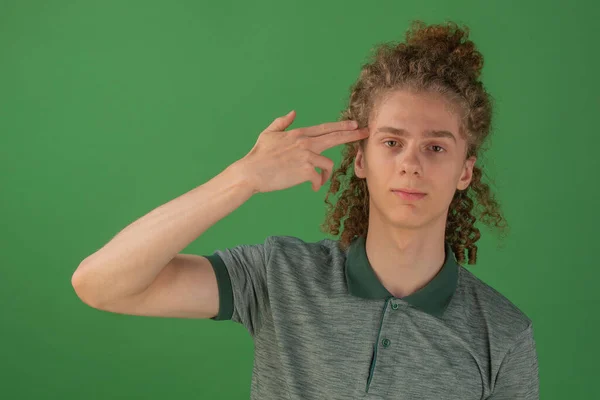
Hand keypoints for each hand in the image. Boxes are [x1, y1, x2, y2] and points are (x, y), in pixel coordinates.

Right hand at [235, 110, 368, 193]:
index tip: (355, 124)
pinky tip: (312, 188)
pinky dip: (318, 184)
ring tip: (317, 182)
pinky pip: (319, 178)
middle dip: (353, 134)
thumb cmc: (258, 156)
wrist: (251, 172)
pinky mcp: (305, 170)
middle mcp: (305, 142)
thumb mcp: (269, 134)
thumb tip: (293, 112)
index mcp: (298, 134)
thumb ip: (282, 122)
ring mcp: (306, 155)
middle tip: (366, 133)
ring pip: (328, 164)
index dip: (342, 126)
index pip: (325, 128)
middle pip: (335, 137)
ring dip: (325, 175)